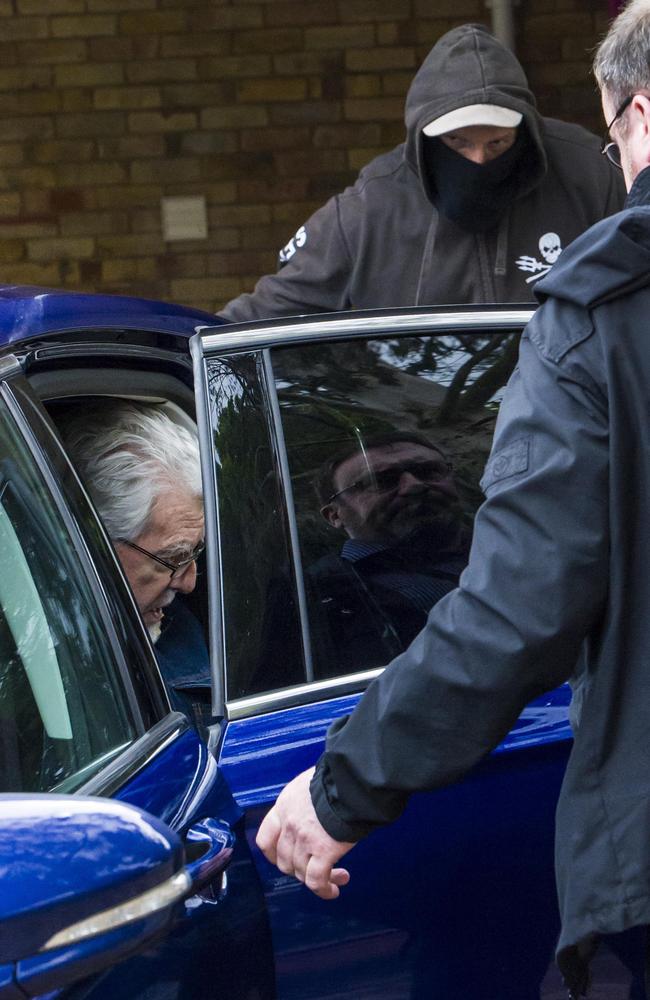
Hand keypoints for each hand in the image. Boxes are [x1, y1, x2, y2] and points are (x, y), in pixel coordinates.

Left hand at [256, 767, 355, 898]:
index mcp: (284, 806)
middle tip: (317, 868)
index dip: (274, 855)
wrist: (351, 780)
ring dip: (317, 881)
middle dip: (299, 869)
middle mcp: (289, 824)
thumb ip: (304, 803)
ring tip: (336, 878)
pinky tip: (334, 890)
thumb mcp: (310, 785)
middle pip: (284, 860)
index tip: (285, 859)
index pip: (266, 838)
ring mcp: (304, 839)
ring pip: (301, 872)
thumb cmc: (337, 777)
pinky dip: (324, 890)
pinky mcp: (323, 851)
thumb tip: (315, 813)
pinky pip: (317, 880)